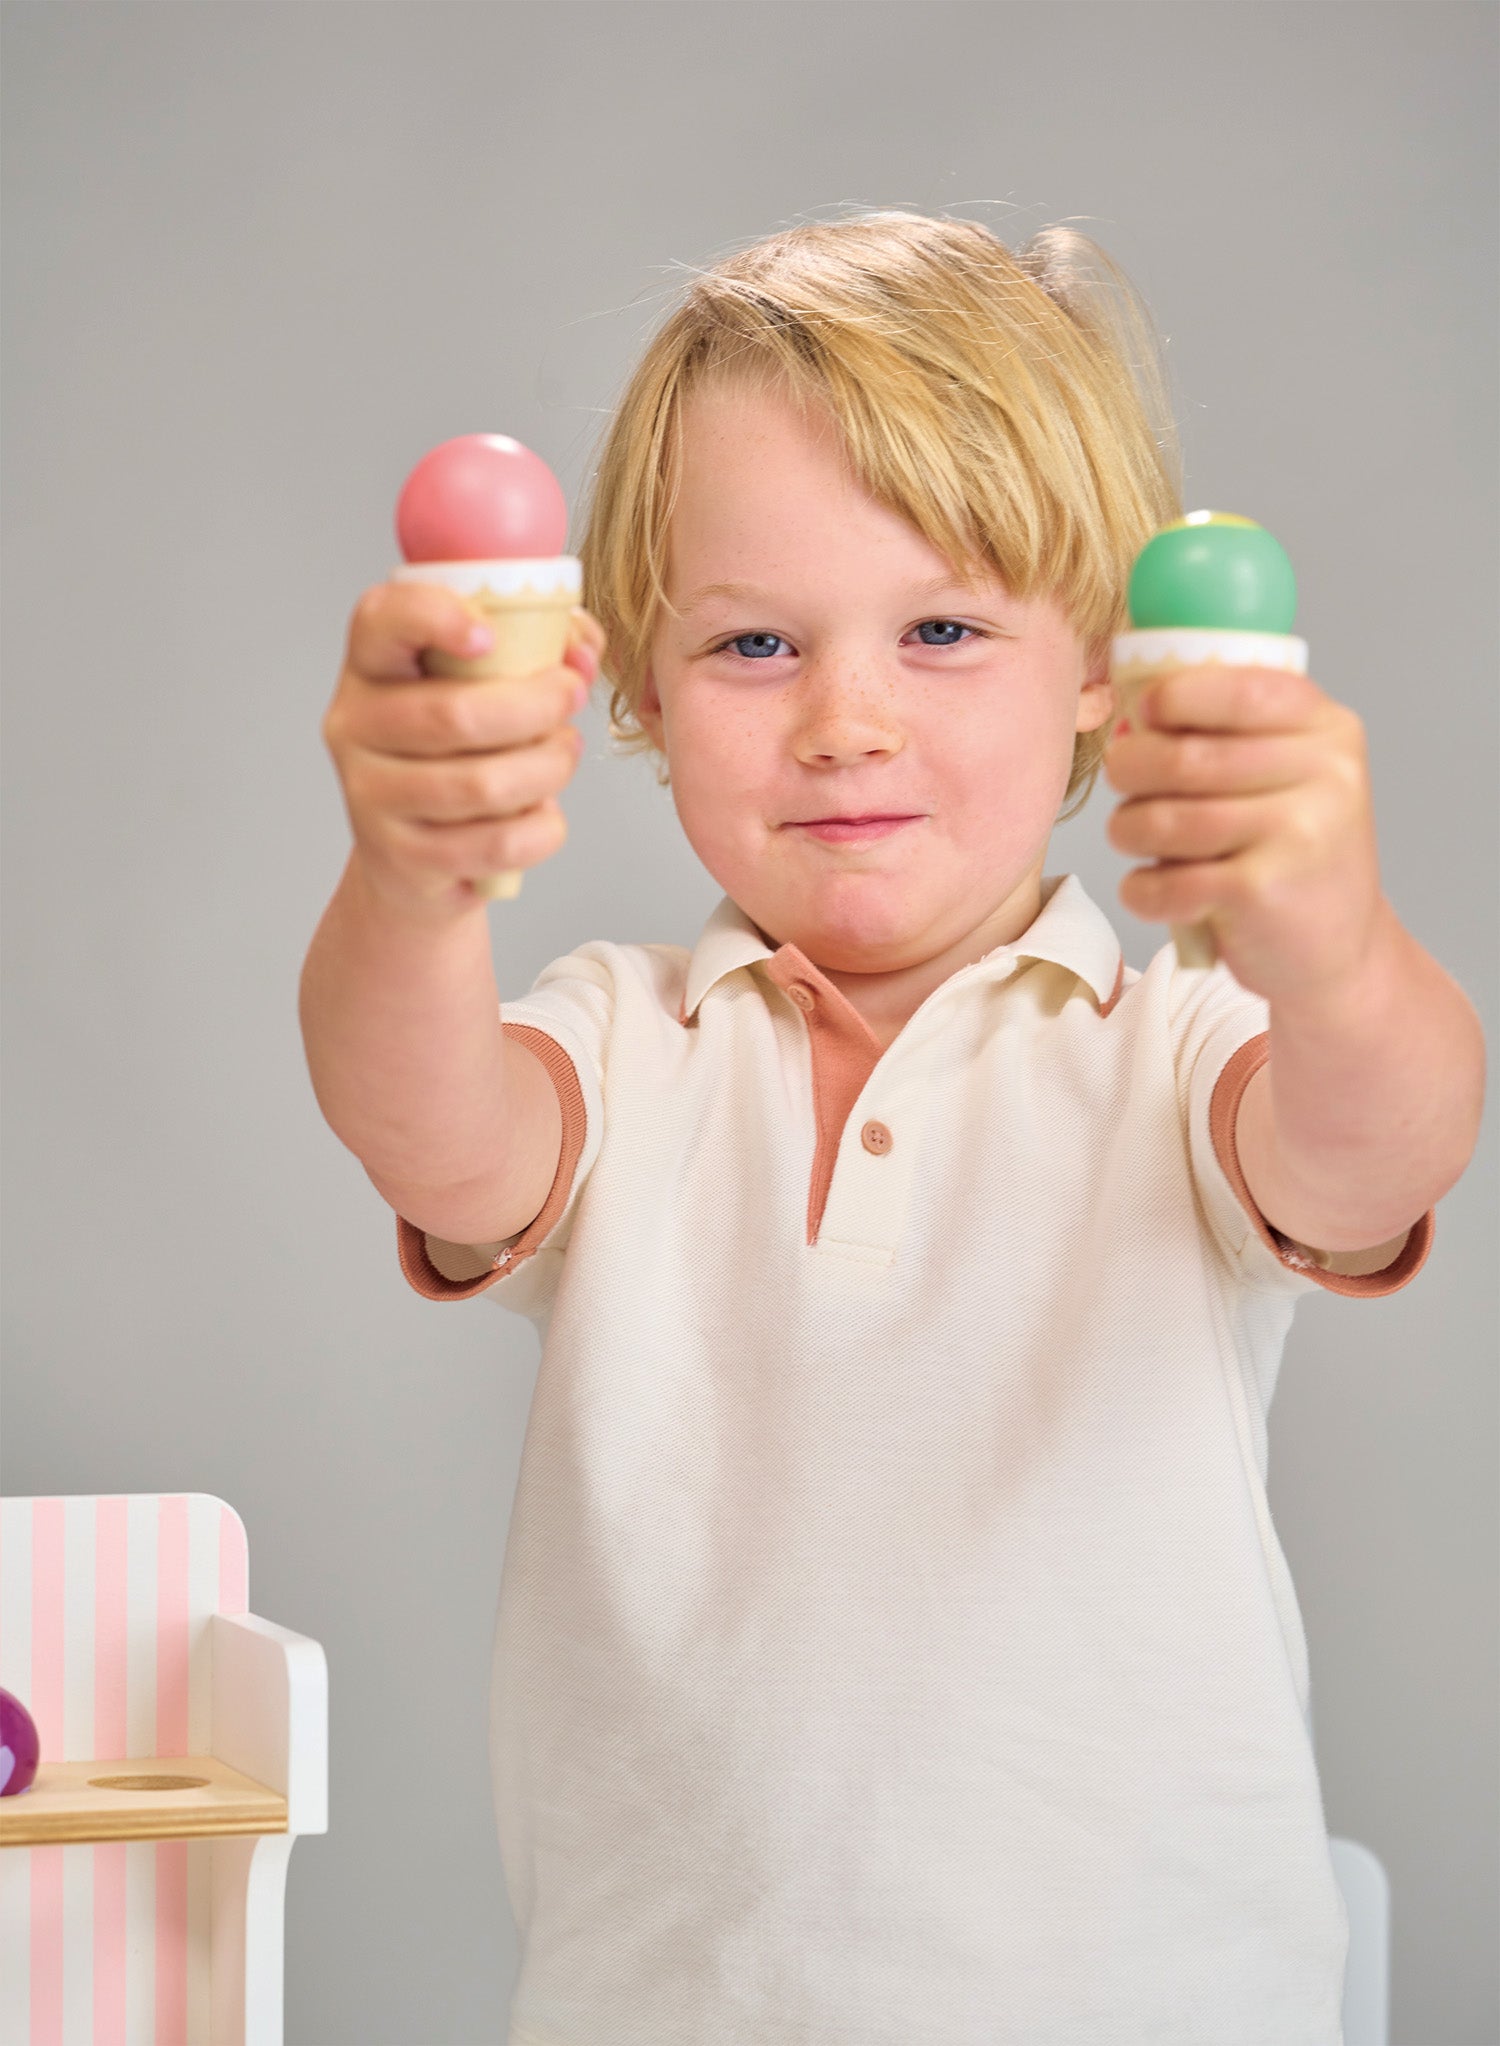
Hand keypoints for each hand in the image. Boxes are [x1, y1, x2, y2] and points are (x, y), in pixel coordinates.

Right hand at [322, 583, 603, 922]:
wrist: (411, 856)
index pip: (381, 621)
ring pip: (481, 785)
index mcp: (371, 665)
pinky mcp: (401, 856)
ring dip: (547, 768)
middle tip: (572, 698)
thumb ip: (537, 647)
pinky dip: (540, 830)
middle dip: (538, 706)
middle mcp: (356, 726)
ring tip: (564, 755)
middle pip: (455, 714)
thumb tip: (581, 650)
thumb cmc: (455, 750)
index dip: (435, 617)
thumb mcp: (481, 684)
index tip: (491, 635)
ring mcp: (371, 795)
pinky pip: (494, 844)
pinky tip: (546, 815)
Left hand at [1102, 665, 1387, 1006]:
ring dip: (1127, 829)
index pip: (1239, 690)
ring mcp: (1298, 835)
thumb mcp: (1292, 775)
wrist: (1342, 950)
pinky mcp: (1264, 892)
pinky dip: (1141, 889)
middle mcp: (1325, 776)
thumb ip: (1232, 735)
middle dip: (1131, 767)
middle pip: (1187, 756)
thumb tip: (1131, 719)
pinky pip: (1166, 882)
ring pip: (1167, 819)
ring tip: (1131, 835)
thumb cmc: (1293, 853)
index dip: (1173, 696)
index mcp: (1330, 730)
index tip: (1140, 712)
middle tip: (1120, 779)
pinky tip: (1152, 890)